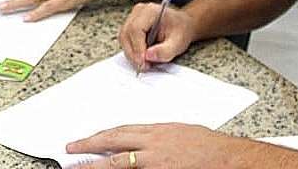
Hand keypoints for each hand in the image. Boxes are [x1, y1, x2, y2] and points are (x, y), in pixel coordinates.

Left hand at [66, 123, 250, 167]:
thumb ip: (155, 136)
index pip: (118, 132)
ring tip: (78, 168)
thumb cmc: (208, 145)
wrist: (228, 158)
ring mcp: (156, 164)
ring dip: (97, 166)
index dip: (98, 137)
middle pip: (112, 146)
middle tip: (70, 152)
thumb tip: (138, 141)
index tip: (83, 140)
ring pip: (119, 164)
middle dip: (88, 149)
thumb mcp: (177, 131)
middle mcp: (152, 146)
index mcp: (155, 131)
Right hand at [119, 3, 195, 71]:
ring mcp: (133, 17)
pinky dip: (132, 51)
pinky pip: (125, 40)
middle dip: (133, 53)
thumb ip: (165, 51)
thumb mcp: (178, 43)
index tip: (143, 62)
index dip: (137, 47)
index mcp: (150, 11)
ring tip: (145, 62)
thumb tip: (148, 56)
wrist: (182, 25)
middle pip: (126, 33)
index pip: (136, 28)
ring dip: (131, 53)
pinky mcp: (130, 25)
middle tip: (144, 66)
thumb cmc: (181, 30)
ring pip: (124, 38)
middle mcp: (139, 11)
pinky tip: (143, 56)